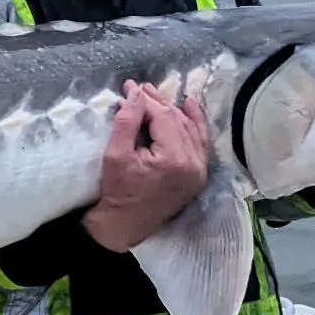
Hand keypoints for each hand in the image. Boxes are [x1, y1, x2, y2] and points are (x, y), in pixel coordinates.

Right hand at [82, 82, 209, 253]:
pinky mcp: (198, 175)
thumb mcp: (115, 155)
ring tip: (155, 95)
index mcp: (174, 160)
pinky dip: (194, 124)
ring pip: (190, 129)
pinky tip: (188, 106)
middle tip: (139, 88)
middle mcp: (193, 164)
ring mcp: (199, 170)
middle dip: (158, 103)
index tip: (129, 88)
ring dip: (173, 110)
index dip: (145, 101)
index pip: (163, 118)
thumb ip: (127, 122)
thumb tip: (136, 93)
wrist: (125, 226)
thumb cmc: (117, 192)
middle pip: (178, 121)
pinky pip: (200, 142)